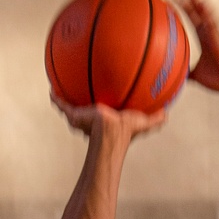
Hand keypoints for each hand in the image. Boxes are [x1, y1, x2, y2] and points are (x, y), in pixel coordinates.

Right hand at [50, 95, 166, 139]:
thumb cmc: (126, 131)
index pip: (102, 112)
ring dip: (65, 97)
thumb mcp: (143, 123)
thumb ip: (155, 120)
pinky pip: (61, 105)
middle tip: (80, 88)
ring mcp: (81, 118)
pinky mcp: (74, 115)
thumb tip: (168, 114)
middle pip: (85, 108)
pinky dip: (56, 98)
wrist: (110, 132)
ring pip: (70, 106)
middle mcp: (92, 120)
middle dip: (82, 100)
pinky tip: (51, 89)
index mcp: (106, 121)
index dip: (101, 106)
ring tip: (59, 86)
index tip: (101, 96)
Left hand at [172, 0, 218, 96]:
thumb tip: (176, 76)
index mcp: (203, 35)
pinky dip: (207, 12)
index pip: (190, 15)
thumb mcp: (198, 75)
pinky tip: (201, 1)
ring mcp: (214, 32)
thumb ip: (186, 72)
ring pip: (203, 9)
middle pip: (196, 6)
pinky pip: (213, 23)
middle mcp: (208, 29)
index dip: (182, 4)